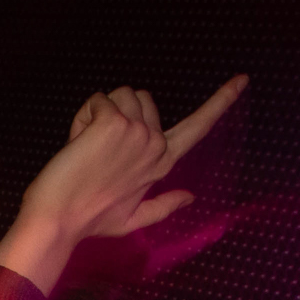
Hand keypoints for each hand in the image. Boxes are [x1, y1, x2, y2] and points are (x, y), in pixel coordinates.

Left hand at [0, 77, 247, 293]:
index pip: (198, 127)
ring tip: (87, 147)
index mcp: (161, 164)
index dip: (221, 101)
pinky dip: (83, 115)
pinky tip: (78, 142)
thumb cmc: (90, 219)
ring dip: (99, 112)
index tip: (241, 79)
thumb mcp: (132, 219)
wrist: (57, 220)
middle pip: (142, 98)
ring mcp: (139, 133)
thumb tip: (191, 198)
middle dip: (117, 112)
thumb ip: (164, 206)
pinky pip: (98, 99)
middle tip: (97, 150)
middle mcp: (156, 146)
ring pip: (122, 94)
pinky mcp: (116, 124)